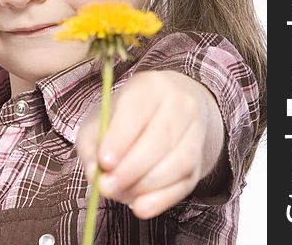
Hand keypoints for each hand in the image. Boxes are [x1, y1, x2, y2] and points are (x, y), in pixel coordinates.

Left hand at [76, 70, 224, 218]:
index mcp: (150, 86)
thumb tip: (95, 174)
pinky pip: (186, 183)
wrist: (166, 109)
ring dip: (146, 185)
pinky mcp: (199, 160)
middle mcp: (180, 103)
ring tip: (119, 193)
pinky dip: (162, 199)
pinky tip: (141, 207)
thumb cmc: (125, 116)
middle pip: (162, 137)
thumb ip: (91, 144)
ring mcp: (195, 131)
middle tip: (106, 186)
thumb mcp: (100, 118)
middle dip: (131, 168)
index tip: (105, 162)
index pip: (138, 109)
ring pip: (179, 161)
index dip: (122, 137)